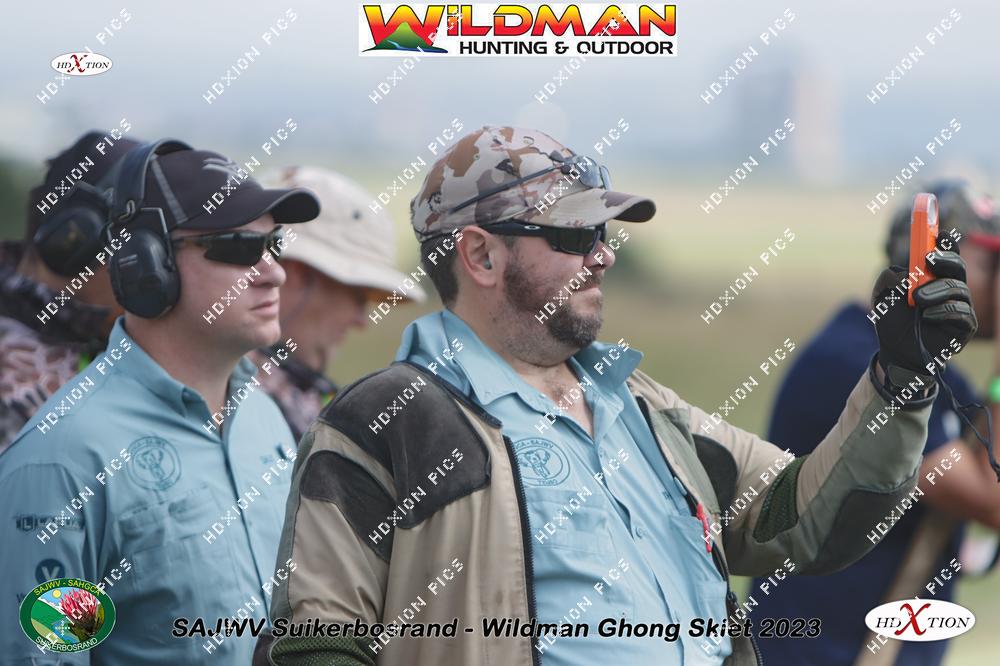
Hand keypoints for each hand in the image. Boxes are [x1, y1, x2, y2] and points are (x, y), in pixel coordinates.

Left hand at [872, 240, 976, 391]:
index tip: (937, 233)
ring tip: (916, 300)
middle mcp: (950, 288)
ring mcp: (961, 306)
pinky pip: (962, 312)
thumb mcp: (882, 295)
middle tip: (928, 260)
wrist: (896, 352)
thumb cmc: (893, 321)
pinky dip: (943, 310)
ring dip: (935, 290)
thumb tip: (906, 274)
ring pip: (958, 289)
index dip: (945, 243)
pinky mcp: (965, 326)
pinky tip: (927, 315)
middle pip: (958, 266)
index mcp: (933, 277)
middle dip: (944, 259)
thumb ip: (889, 278)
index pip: (946, 255)